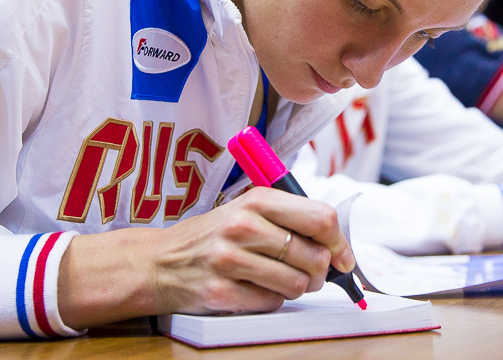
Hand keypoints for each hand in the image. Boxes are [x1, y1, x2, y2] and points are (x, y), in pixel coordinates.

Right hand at [58, 187, 354, 328]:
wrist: (159, 262)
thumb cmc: (213, 236)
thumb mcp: (247, 210)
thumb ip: (290, 218)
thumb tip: (337, 246)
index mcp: (257, 200)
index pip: (320, 217)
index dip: (340, 242)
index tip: (343, 257)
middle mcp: (243, 226)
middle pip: (314, 255)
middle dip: (319, 271)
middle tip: (309, 273)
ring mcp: (230, 260)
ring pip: (297, 283)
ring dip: (295, 287)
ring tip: (276, 279)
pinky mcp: (220, 292)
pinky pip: (272, 303)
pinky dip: (270, 300)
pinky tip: (253, 288)